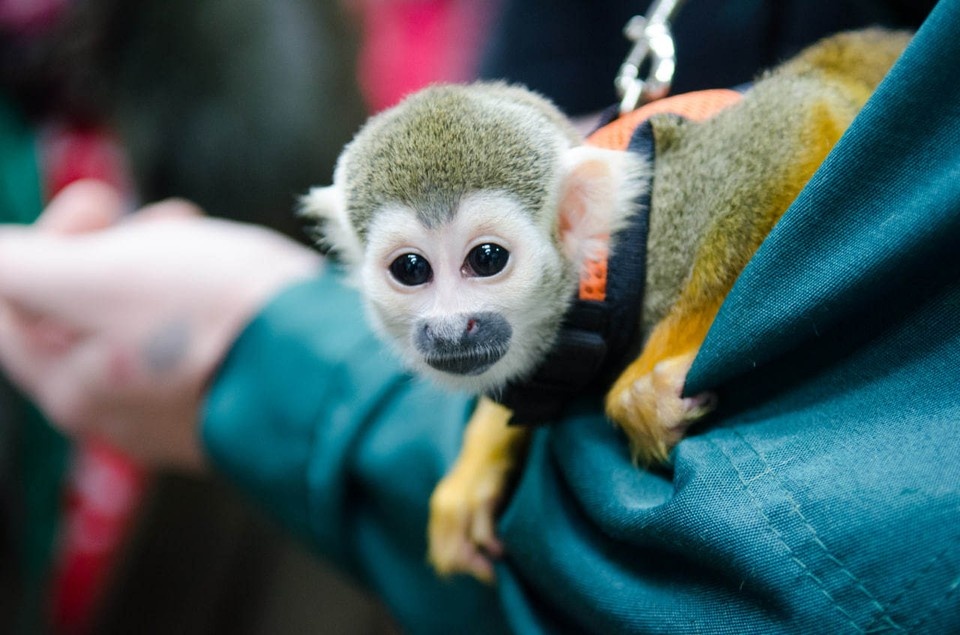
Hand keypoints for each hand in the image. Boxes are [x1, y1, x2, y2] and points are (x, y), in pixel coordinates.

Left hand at [0, 180, 321, 469]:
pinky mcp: (229, 410)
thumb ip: (19, 265)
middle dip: (110, 251)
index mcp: (68, 388)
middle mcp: (115, 414)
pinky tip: (233, 284)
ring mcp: (175, 419)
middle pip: (81, 316)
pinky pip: (189, 351)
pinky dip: (197, 309)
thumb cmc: (208, 315)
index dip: (46, 239)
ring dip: (157, 273)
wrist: (324, 366)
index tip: (99, 197)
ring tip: (204, 239)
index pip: (12, 308)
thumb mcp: (95, 275)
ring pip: (140, 329)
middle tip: (161, 216)